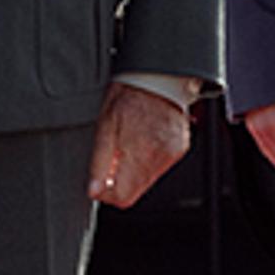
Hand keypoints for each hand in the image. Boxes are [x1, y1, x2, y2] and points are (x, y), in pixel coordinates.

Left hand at [90, 81, 193, 207]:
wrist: (157, 77)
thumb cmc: (129, 94)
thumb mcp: (104, 125)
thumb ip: (99, 162)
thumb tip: (94, 190)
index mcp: (139, 153)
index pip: (122, 197)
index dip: (107, 193)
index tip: (100, 180)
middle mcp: (160, 157)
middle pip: (135, 191)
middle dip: (119, 180)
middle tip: (112, 157)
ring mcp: (172, 154)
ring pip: (146, 180)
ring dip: (132, 170)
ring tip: (127, 144)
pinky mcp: (179, 149)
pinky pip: (159, 167)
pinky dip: (146, 161)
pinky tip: (141, 141)